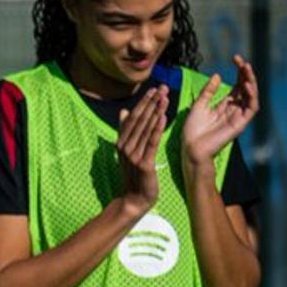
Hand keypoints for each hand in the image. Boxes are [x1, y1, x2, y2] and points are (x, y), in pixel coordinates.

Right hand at [116, 85, 167, 213]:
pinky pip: (151, 143)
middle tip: (162, 88)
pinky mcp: (143, 163)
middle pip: (139, 120)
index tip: (154, 89)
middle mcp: (124, 146)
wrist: (134, 198)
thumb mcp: (128, 152)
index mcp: (121, 142)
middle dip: (151, 103)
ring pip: (146, 129)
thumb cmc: (134, 175)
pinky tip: (163, 117)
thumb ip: (126, 131)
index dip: (144, 102)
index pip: (133, 118)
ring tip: (165, 97)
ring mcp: (133, 155)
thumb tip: (124, 112)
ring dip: (156, 112)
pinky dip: (157, 129)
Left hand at [182, 55, 258, 173]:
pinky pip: (251, 108)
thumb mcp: (198, 105)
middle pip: (246, 88)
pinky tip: (245, 86)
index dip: (238, 71)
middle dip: (246, 74)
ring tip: (246, 69)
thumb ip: (208, 91)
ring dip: (251, 82)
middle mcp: (234, 109)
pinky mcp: (240, 124)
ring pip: (251, 96)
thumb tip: (218, 75)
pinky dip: (251, 97)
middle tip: (242, 61)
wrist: (190, 148)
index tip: (235, 58)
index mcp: (224, 104)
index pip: (237, 84)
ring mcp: (238, 116)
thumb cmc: (192, 130)